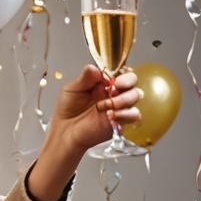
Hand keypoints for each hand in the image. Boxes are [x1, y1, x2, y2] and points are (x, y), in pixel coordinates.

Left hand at [28, 65, 143, 200]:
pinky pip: (134, 115)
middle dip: (127, 81)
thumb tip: (94, 68)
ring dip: (124, 98)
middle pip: (132, 81)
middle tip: (115, 85)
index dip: (122, 70)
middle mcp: (113, 93)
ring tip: (106, 104)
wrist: (65, 132)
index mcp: (103, 83)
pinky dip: (126, 114)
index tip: (116, 73)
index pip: (120, 71)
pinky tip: (111, 115)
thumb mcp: (72, 90)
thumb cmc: (67, 111)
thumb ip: (84, 78)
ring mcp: (118, 106)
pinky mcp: (121, 121)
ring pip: (136, 95)